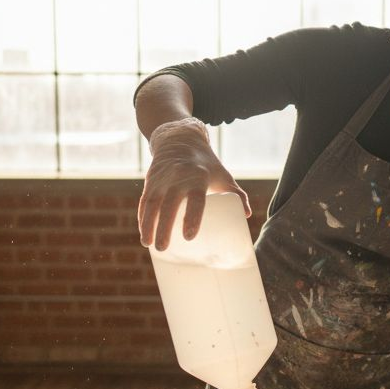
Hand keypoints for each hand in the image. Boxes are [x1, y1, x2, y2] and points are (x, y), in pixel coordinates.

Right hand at [138, 117, 249, 249]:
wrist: (180, 140)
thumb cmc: (206, 163)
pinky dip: (142, 216)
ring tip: (147, 244)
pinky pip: (144, 200)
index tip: (189, 237)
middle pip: (169, 204)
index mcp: (198, 176)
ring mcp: (162, 178)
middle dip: (164, 227)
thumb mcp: (223, 175)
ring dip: (147, 224)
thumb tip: (247, 215)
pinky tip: (143, 232)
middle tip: (163, 248)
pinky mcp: (150, 180)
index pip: (195, 199)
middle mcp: (178, 177)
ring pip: (152, 203)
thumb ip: (236, 194)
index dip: (192, 217)